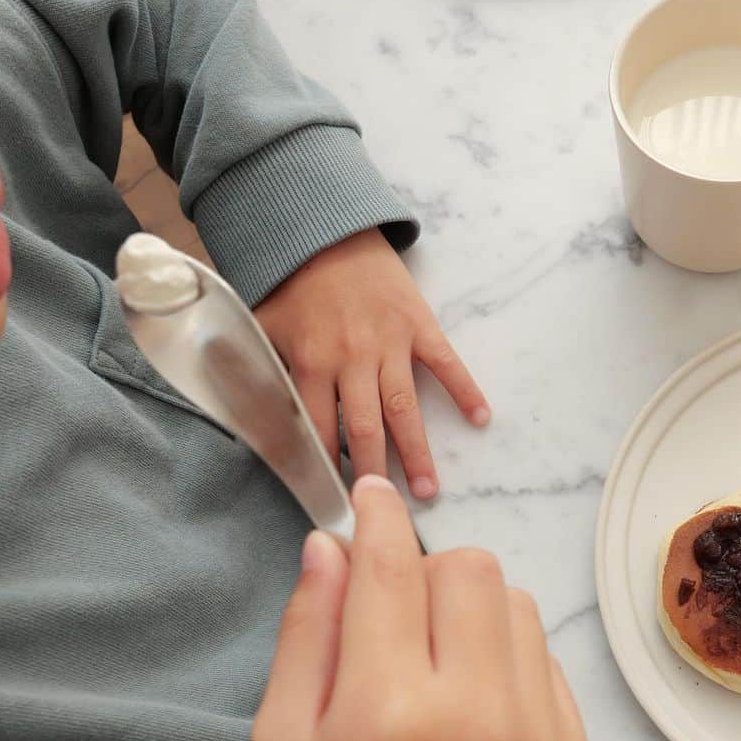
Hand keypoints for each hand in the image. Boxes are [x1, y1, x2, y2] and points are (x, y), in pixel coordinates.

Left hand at [254, 228, 489, 499]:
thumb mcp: (262, 325)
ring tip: (428, 490)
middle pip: (365, 428)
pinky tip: (482, 418)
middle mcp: (352, 358)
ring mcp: (390, 342)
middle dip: (375, 473)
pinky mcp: (419, 324)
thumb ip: (263, 372)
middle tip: (386, 514)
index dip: (329, 469)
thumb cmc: (291, 281)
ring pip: (404, 407)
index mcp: (311, 362)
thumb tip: (259, 420)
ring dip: (416, 451)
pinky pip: (445, 362)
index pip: (320, 429)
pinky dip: (465, 389)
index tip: (336, 503)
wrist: (325, 226)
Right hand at [254, 475, 590, 740]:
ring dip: (471, 611)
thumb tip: (331, 542)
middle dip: (425, 570)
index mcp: (388, 712)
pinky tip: (473, 709)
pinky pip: (546, 659)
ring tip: (434, 667)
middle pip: (470, 568)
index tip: (370, 495)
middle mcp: (478, 717)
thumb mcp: (283, 739)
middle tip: (394, 615)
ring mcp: (539, 738)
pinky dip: (508, 658)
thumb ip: (308, 631)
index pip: (389, 567)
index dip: (377, 517)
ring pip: (515, 603)